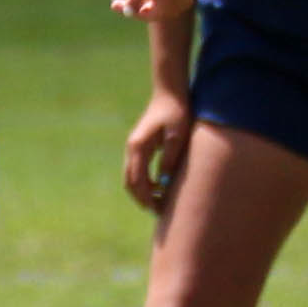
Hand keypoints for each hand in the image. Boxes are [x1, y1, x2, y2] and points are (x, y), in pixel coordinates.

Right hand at [124, 96, 194, 213]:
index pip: (137, 179)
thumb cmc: (176, 113)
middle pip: (130, 181)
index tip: (155, 209)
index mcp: (138, 147)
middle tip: (158, 211)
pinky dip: (144, 182)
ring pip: (132, 176)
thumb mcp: (177, 136)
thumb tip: (163, 181)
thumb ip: (169, 157)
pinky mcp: (140, 146)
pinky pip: (137, 169)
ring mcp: (134, 147)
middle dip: (142, 198)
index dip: (145, 197)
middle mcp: (132, 148)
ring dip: (142, 191)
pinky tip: (159, 188)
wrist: (170, 94)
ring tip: (159, 203)